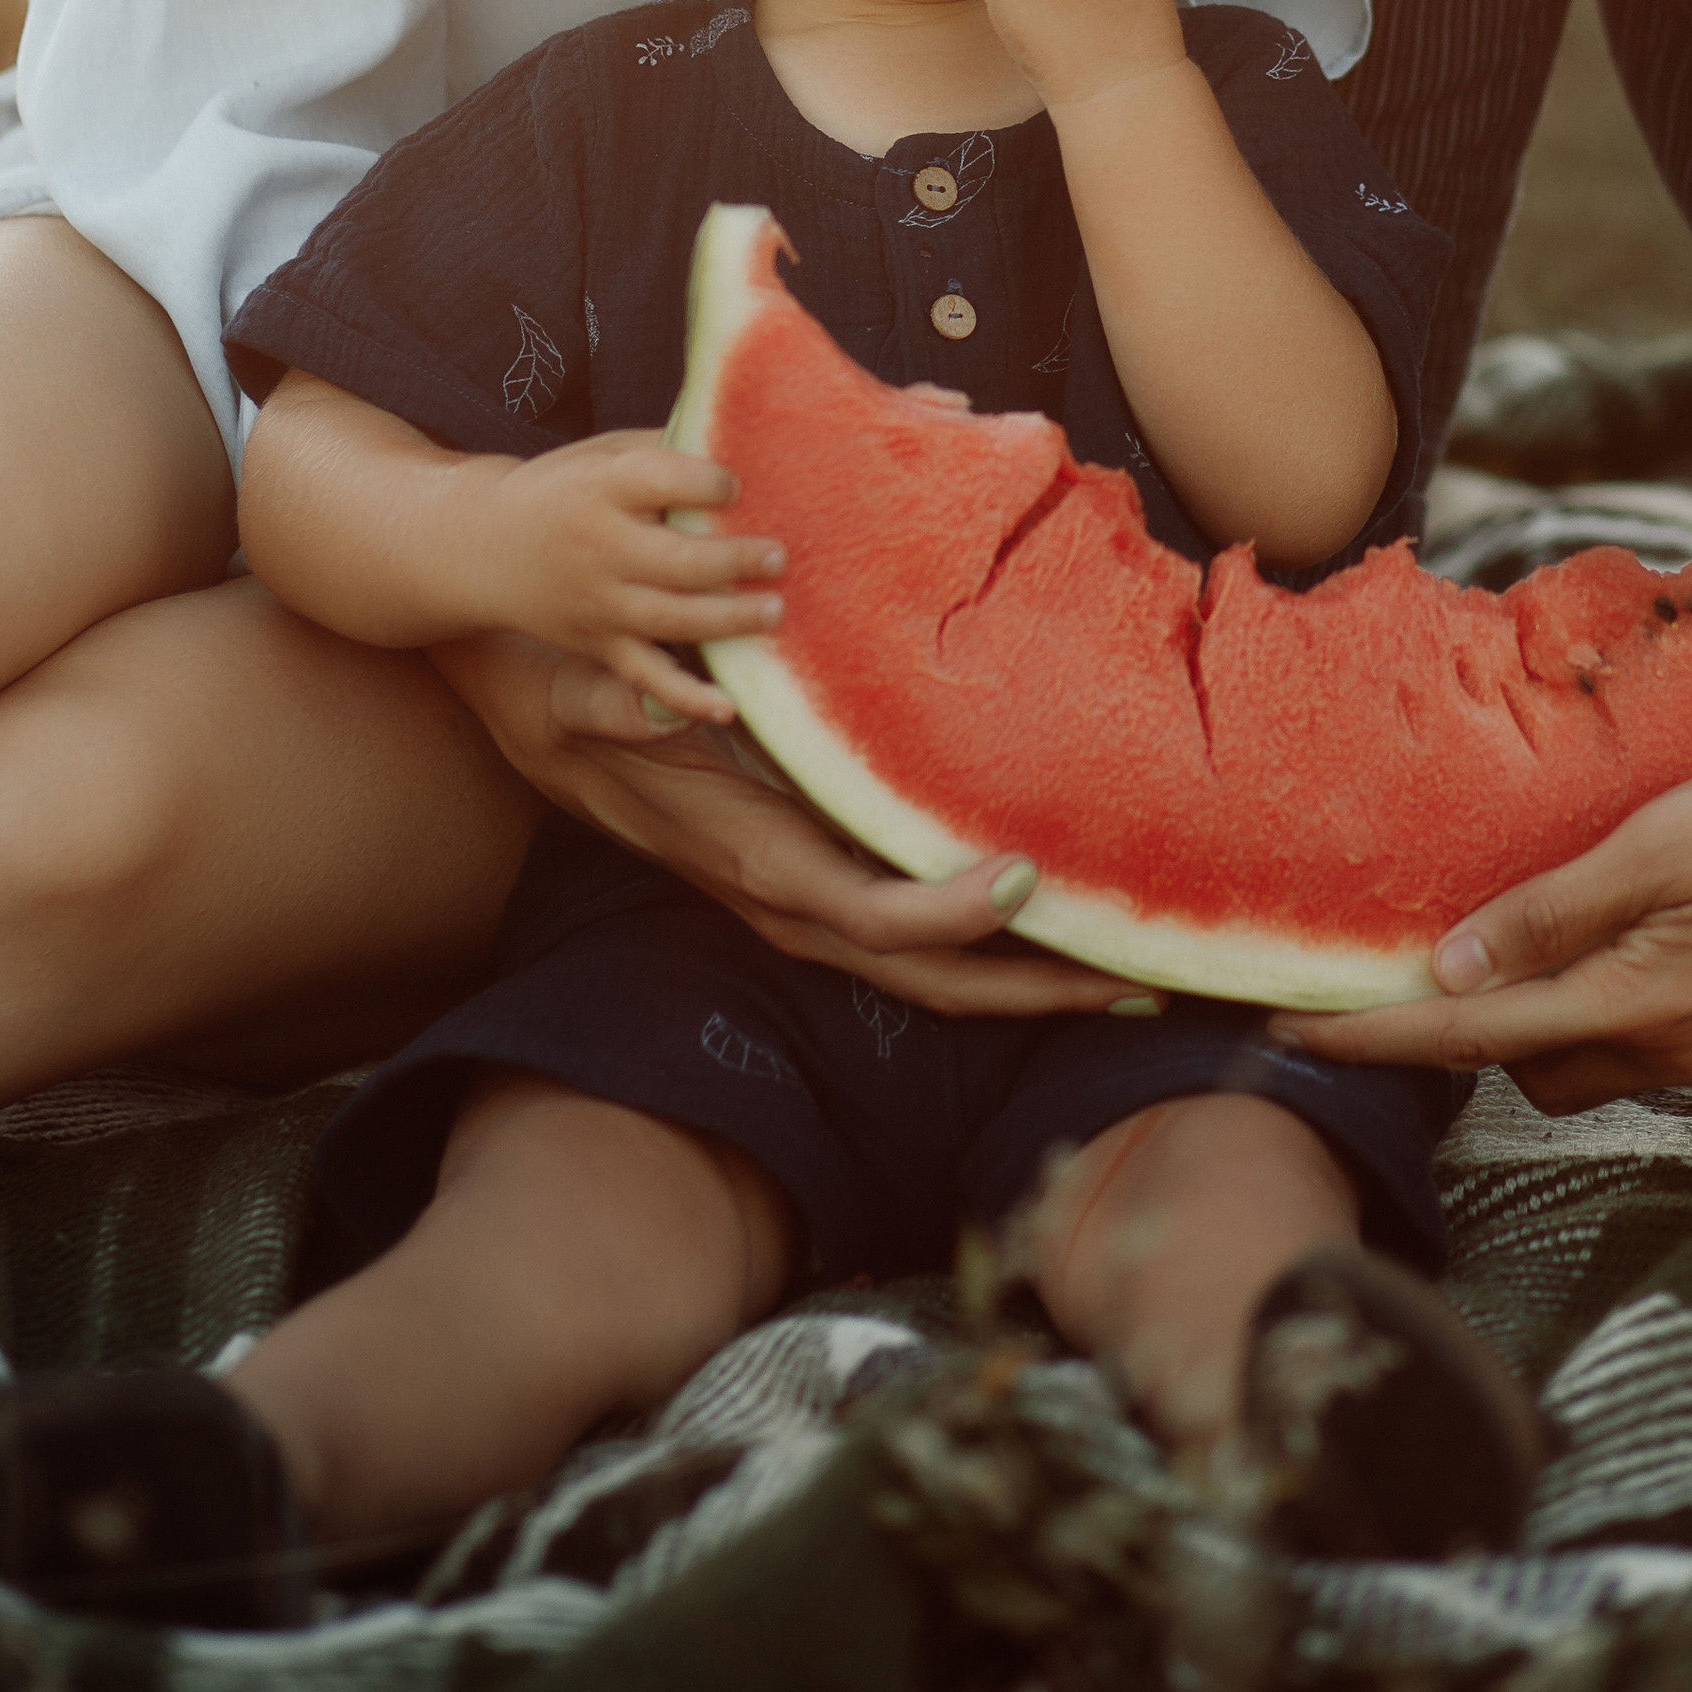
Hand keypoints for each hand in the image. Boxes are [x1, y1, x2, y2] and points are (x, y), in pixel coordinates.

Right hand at [431, 629, 1138, 1015]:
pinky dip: (993, 943)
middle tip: (1138, 988)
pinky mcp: (824, 885)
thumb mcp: (590, 699)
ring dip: (1028, 981)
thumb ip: (612, 706)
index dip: (948, 912)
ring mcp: (814, 906)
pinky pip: (921, 934)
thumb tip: (648, 704)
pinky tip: (1059, 924)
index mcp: (760, 865)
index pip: (869, 916)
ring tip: (1128, 976)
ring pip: (934, 971)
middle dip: (1030, 992)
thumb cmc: (586, 704)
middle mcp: (794, 907)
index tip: (1027, 878)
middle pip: (930, 976)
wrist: (553, 728)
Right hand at [472, 431, 785, 729]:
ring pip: (671, 619)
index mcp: (602, 488)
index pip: (661, 482)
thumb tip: (742, 438)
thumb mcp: (605, 452)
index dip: (709, 483)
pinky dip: (685, 699)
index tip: (739, 485)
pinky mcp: (599, 644)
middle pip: (677, 560)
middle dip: (734, 560)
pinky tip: (727, 707)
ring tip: (775, 609)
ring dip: (728, 619)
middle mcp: (599, 547)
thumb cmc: (566, 488)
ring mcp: (599, 602)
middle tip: (780, 556)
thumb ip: (666, 448)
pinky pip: (645, 677)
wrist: (484, 546)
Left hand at [1274, 705, 1691, 1109]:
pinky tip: (1614, 939)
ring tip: (1508, 941)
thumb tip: (1456, 972)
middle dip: (1462, 1037)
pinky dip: (1610, 1002)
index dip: (1372, 1035)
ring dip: (1542, 1018)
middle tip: (1411, 965)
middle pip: (1529, 1068)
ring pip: (1596, 1056)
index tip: (1289, 1029)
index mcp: (1637, 1009)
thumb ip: (1556, 910)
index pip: (1469, 1039)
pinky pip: (1656, 1036)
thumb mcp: (1666, 845)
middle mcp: (1676, 1052)